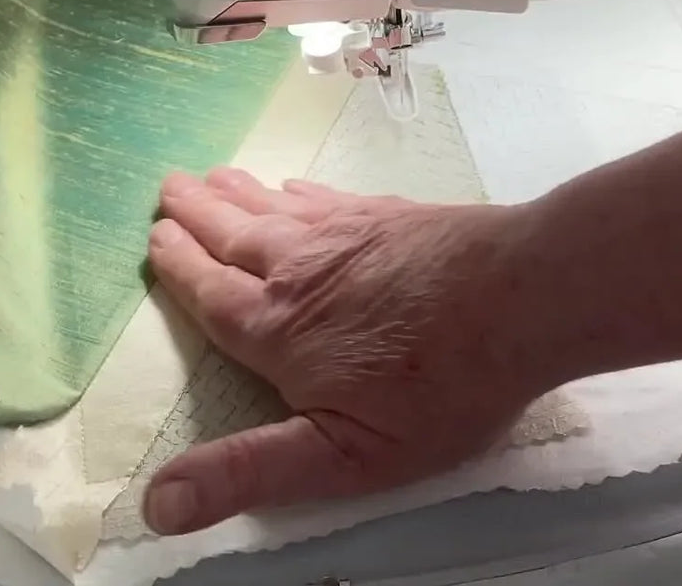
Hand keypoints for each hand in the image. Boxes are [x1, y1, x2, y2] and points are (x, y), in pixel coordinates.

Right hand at [142, 168, 548, 535]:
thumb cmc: (441, 388)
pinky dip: (297, 191)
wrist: (526, 297)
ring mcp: (347, 234)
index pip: (210, 294)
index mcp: (277, 332)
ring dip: (236, 194)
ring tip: (210, 177)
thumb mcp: (344, 457)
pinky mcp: (391, 215)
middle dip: (195, 214)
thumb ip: (250, 474)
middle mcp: (299, 271)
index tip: (154, 239)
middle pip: (232, 236)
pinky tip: (293, 188)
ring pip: (274, 208)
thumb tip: (157, 504)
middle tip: (167, 187)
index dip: (179, 267)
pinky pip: (326, 197)